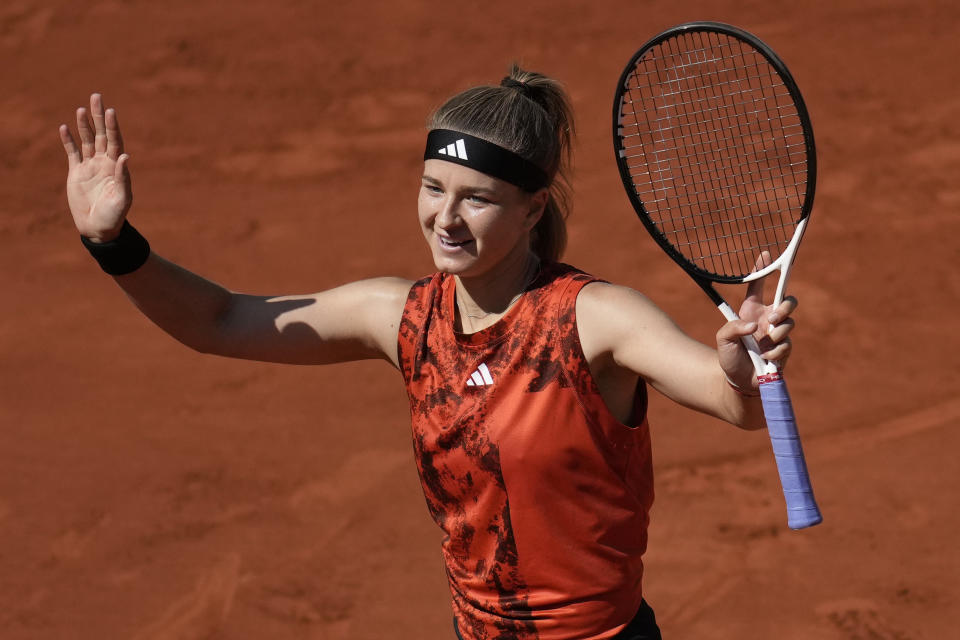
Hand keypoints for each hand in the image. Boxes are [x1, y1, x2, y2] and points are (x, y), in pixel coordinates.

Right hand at [59, 93, 131, 242]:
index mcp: (117, 167)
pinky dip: (68, 140)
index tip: (110, 111)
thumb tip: (124, 157)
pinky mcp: (76, 173)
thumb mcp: (122, 198)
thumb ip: (123, 178)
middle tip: (96, 97)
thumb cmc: (115, 215)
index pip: (115, 141)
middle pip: (102, 135)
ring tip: (81, 110)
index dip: (112, 127)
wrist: (98, 228)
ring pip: (87, 141)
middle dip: (99, 117)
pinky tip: (65, 127)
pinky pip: (72, 153)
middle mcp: (105, 163)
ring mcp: (90, 166)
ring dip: (84, 125)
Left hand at [716, 252, 797, 391]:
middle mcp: (767, 319)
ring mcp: (777, 335)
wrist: (737, 381)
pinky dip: (774, 352)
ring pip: (789, 324)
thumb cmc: (728, 357)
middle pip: (788, 301)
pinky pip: (786, 345)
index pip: (759, 286)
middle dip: (785, 307)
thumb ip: (732, 327)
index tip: (766, 254)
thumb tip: (753, 326)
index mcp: (752, 311)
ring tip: (763, 344)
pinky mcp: (784, 350)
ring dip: (777, 333)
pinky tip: (764, 359)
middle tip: (772, 319)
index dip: (763, 270)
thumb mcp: (722, 339)